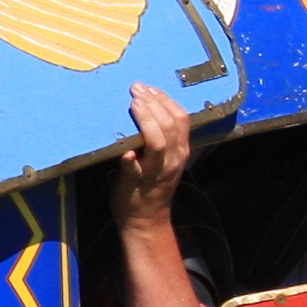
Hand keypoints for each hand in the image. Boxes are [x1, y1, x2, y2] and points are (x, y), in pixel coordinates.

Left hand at [113, 81, 189, 223]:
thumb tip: (145, 110)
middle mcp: (173, 159)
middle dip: (154, 102)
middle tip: (137, 88)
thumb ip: (160, 139)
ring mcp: (156, 170)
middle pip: (171, 124)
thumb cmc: (149, 185)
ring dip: (146, 119)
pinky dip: (130, 158)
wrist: (145, 218)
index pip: (181, 118)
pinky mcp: (137, 181)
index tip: (150, 87)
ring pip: (158, 141)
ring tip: (134, 104)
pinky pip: (135, 168)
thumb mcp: (163, 159)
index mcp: (180, 150)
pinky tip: (125, 151)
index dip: (166, 100)